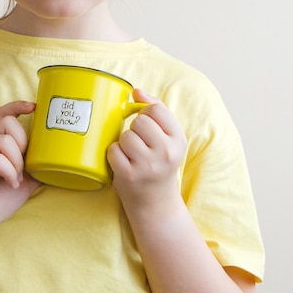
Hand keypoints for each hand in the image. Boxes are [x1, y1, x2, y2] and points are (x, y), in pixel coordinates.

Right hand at [0, 101, 40, 238]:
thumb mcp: (27, 180)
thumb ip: (38, 166)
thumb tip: (60, 160)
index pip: (4, 114)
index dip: (17, 106)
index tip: (34, 108)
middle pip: (7, 123)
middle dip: (23, 143)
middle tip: (24, 167)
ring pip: (3, 140)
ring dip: (16, 162)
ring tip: (17, 179)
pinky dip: (8, 172)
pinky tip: (12, 183)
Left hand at [107, 89, 186, 207]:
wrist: (155, 201)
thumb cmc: (159, 163)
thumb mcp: (168, 138)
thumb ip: (156, 111)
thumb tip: (136, 91)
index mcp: (178, 140)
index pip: (156, 109)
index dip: (146, 113)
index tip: (146, 124)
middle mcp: (166, 152)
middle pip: (139, 121)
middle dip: (135, 130)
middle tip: (140, 144)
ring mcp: (147, 165)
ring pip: (125, 136)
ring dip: (124, 143)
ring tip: (133, 155)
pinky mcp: (129, 176)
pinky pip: (113, 150)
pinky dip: (114, 155)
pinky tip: (124, 163)